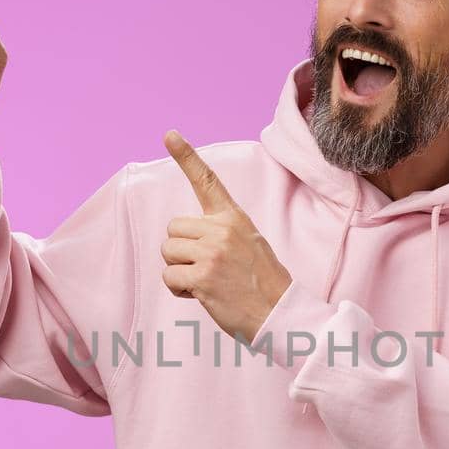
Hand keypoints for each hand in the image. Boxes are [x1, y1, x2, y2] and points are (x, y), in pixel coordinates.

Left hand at [162, 130, 292, 342]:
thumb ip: (220, 232)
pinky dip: (179, 289)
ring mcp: (211, 252)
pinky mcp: (202, 276)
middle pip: (173, 229)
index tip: (169, 135)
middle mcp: (221, 229)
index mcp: (234, 217)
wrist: (280, 312)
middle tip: (208, 268)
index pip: (206, 181)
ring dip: (179, 270)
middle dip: (181, 250)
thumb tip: (185, 238)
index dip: (185, 156)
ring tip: (207, 281)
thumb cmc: (262, 282)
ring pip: (167, 252)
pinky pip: (169, 276)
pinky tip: (202, 295)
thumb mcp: (249, 243)